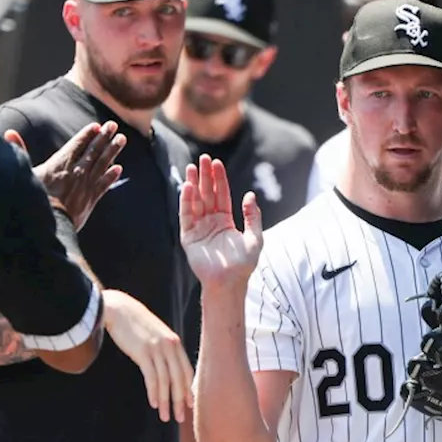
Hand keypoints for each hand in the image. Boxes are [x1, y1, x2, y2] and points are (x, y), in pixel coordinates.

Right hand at [9, 121, 124, 231]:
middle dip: (104, 137)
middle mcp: (76, 172)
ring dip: (112, 151)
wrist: (48, 226)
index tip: (96, 126)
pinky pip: (104, 185)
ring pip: (102, 164)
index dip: (86, 135)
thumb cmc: (33, 199)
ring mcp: (86, 186)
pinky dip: (111, 176)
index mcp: (60, 164)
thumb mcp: (24, 174)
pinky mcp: (90, 200)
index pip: (76, 145)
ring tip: (122, 139)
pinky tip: (118, 168)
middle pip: (93, 151)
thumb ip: (19, 151)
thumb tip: (8, 133)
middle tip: (113, 126)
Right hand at [103, 290, 193, 422]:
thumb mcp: (155, 335)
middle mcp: (170, 346)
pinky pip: (151, 376)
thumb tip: (168, 368)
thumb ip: (164, 349)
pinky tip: (153, 404)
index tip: (190, 405)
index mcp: (175, 342)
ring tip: (165, 416)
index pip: (187, 371)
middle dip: (180, 401)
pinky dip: (153, 392)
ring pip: (166, 381)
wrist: (118, 309)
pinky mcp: (143, 352)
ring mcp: (157, 349)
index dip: (189, 390)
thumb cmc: (135, 324)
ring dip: (165, 401)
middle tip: (180, 418)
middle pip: (179, 379)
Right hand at [180, 154, 262, 288]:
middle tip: (203, 158)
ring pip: (195, 201)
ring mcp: (198, 228)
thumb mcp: (255, 238)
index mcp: (225, 220)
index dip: (219, 179)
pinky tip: (188, 187)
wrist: (229, 282)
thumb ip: (253, 216)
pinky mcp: (188, 237)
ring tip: (192, 167)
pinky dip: (186, 201)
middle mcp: (210, 222)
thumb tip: (250, 195)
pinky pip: (186, 215)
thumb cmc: (243, 264)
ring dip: (193, 184)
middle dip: (205, 176)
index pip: (221, 195)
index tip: (217, 163)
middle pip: (207, 194)